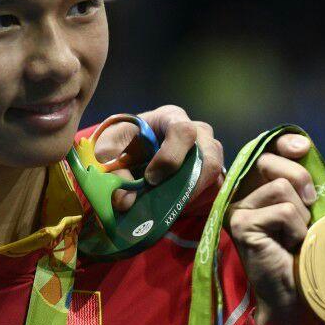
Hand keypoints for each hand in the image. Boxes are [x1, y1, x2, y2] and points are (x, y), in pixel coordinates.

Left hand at [93, 105, 223, 211]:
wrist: (134, 150)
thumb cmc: (124, 142)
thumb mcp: (108, 149)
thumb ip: (112, 170)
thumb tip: (125, 201)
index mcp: (172, 118)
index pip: (183, 132)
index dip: (170, 158)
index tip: (150, 178)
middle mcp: (198, 133)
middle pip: (210, 157)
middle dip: (189, 183)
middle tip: (165, 201)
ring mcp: (210, 152)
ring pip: (215, 176)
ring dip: (192, 195)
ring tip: (168, 206)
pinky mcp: (212, 173)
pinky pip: (215, 190)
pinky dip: (197, 202)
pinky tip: (176, 206)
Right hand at [226, 133, 324, 324]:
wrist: (295, 294)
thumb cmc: (304, 251)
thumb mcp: (307, 208)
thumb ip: (302, 179)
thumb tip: (303, 144)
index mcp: (254, 187)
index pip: (267, 150)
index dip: (285, 142)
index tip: (303, 148)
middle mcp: (239, 193)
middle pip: (271, 160)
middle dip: (301, 180)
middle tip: (309, 207)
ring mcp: (235, 207)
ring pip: (282, 187)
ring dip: (300, 215)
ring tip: (294, 236)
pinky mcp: (240, 223)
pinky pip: (283, 210)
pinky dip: (296, 229)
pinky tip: (288, 246)